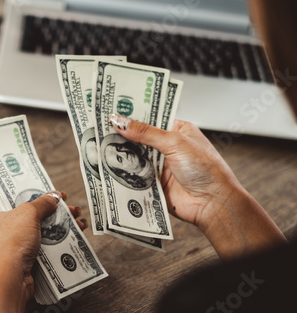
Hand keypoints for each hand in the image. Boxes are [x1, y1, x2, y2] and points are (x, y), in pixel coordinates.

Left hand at [0, 191, 85, 312]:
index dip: (34, 198)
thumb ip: (42, 203)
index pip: (13, 203)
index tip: (51, 196)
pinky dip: (55, 246)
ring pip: (37, 236)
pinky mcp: (20, 267)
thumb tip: (54, 196)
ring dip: (58, 230)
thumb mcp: (27, 213)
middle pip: (29, 219)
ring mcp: (7, 253)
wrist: (7, 282)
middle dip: (53, 215)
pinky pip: (40, 252)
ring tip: (78, 224)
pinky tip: (71, 240)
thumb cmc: (8, 244)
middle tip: (71, 210)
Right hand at [109, 113, 286, 258]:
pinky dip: (125, 171)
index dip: (132, 114)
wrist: (212, 202)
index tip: (112, 110)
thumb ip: (145, 133)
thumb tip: (121, 122)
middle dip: (123, 135)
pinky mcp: (153, 182)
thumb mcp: (175, 142)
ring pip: (135, 156)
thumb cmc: (206, 169)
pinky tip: (111, 166)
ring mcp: (160, 165)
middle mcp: (167, 146)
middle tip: (101, 128)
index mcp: (177, 130)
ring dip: (123, 154)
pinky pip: (135, 174)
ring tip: (101, 145)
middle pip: (139, 137)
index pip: (150, 117)